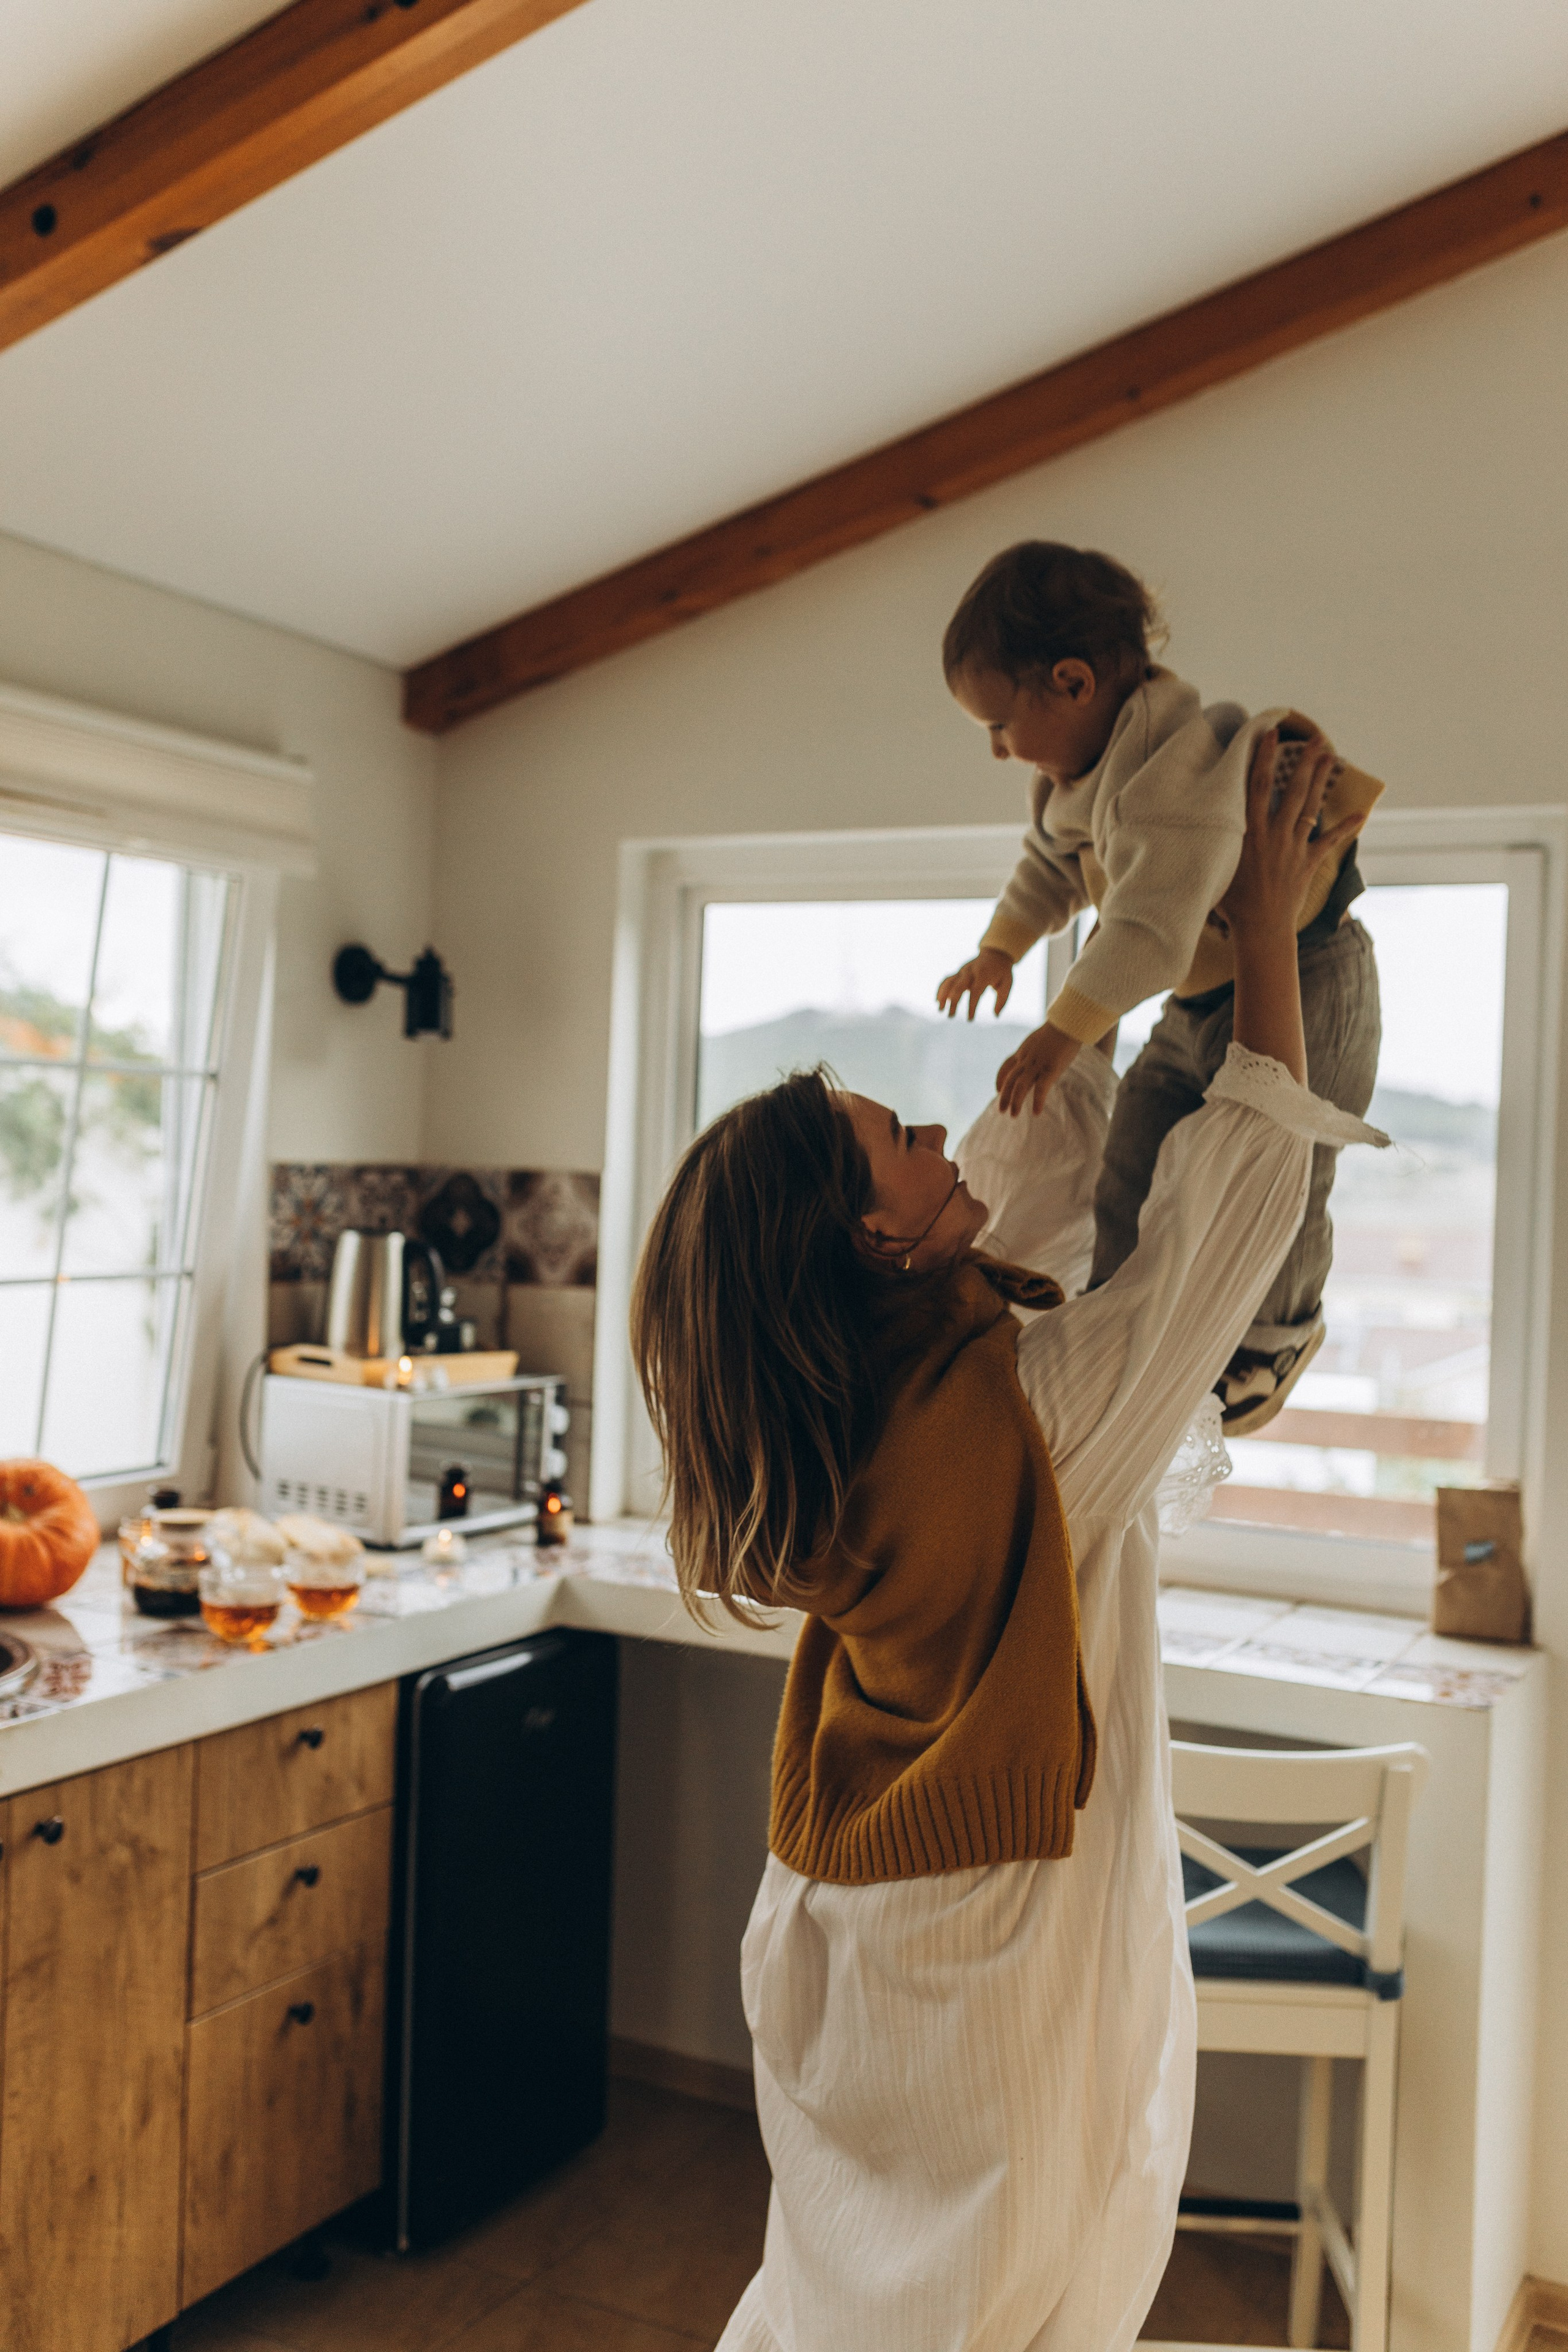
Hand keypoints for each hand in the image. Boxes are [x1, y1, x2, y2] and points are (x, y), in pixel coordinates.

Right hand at [936, 947, 1014, 1020]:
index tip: (970, 1019)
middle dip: (953, 1002)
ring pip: (950, 982)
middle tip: (950, 1016)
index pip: (975, 992)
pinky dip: (941, 989)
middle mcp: (971, 971)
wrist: (996, 953)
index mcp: (983, 974)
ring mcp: (963, 970)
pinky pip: (947, 979)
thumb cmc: (1002, 971)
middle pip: (958, 986)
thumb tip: (996, 1016)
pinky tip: (938, 1001)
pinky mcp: (959, 972)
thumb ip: (1002, 1000)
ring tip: (940, 1009)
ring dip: (943, 995)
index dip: (971, 1006)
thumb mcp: (1007, 984)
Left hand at [997, 1020, 1080, 1116]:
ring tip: (1013, 1115)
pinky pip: (1040, 1089)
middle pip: (1010, 1080)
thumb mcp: (1042, 1038)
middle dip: (1004, 1096)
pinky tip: (1036, 1113)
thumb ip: (1037, 1048)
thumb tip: (1041, 1051)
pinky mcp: (1050, 1069)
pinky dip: (1037, 1102)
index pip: (1006, 1066)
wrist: (1069, 1022)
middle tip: (1001, 1111)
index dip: (1000, 1079)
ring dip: (1015, 1102)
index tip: (997, 1090)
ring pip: (1020, 1086)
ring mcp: (1037, 1064)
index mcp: (1024, 1051)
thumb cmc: (1061, 1028)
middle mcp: (1027, 1059)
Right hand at [1216, 727, 1358, 946]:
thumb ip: (1212, 842)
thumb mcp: (1214, 867)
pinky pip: (1330, 842)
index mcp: (1249, 832)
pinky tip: (1362, 814)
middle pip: (1292, 790)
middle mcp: (1274, 834)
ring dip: (1321, 779)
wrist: (1260, 930)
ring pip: (1310, 807)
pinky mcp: (1308, 864)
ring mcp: (1294, 848)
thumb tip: (1193, 823)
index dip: (1264, 758)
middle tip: (1316, 738)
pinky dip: (1346, 828)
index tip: (1270, 734)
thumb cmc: (1229, 904)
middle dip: (1305, 762)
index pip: (1257, 786)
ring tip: (1330, 755)